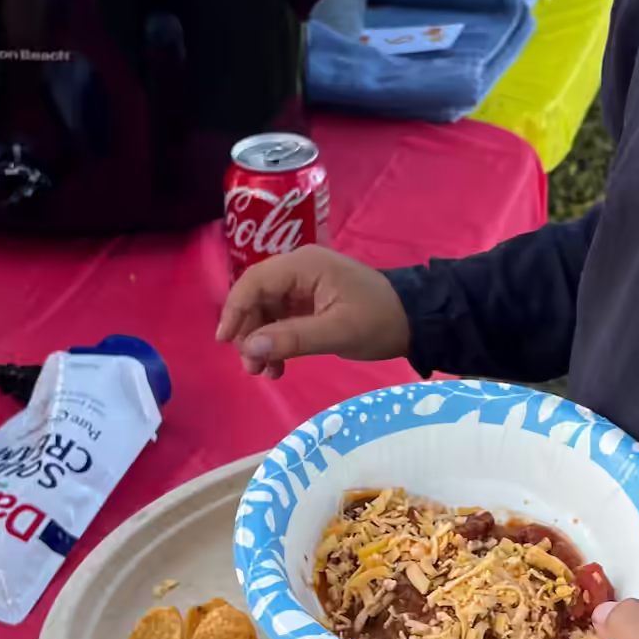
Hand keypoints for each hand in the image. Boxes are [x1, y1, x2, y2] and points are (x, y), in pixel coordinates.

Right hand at [216, 247, 410, 378]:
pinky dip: (275, 342)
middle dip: (249, 333)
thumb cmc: (379, 321)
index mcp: (304, 265)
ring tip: (266, 373)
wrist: (414, 322)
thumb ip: (292, 338)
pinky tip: (278, 367)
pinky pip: (280, 319)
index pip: (255, 281)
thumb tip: (249, 347)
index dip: (235, 310)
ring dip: (260, 342)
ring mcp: (303, 285)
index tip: (225, 341)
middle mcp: (299, 269)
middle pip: (256, 297)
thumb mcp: (337, 332)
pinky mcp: (309, 302)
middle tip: (252, 368)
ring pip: (265, 311)